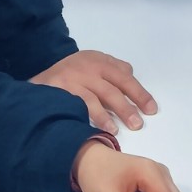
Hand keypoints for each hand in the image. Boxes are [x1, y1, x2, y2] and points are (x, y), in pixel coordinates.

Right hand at [31, 49, 158, 130]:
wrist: (40, 78)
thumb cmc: (72, 72)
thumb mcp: (92, 63)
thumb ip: (112, 69)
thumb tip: (132, 78)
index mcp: (99, 61)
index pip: (124, 77)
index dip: (139, 93)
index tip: (151, 109)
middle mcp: (87, 69)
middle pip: (111, 89)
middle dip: (126, 107)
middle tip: (138, 124)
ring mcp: (72, 81)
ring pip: (93, 99)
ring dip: (106, 116)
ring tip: (116, 130)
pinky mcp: (59, 92)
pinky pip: (75, 107)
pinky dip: (85, 118)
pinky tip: (92, 129)